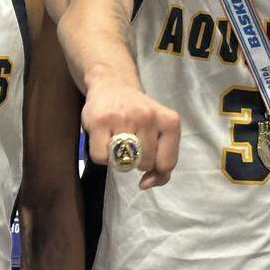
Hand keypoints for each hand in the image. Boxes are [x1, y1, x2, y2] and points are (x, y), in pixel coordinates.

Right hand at [81, 73, 179, 188]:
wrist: (112, 85)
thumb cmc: (138, 115)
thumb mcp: (159, 134)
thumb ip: (162, 165)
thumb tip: (145, 185)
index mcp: (169, 121)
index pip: (166, 164)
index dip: (155, 168)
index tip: (147, 155)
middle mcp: (148, 116)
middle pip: (144, 164)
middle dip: (136, 160)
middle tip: (130, 142)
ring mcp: (123, 117)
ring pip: (123, 163)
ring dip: (119, 159)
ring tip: (117, 141)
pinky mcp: (99, 121)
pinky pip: (101, 158)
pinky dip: (101, 156)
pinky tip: (103, 139)